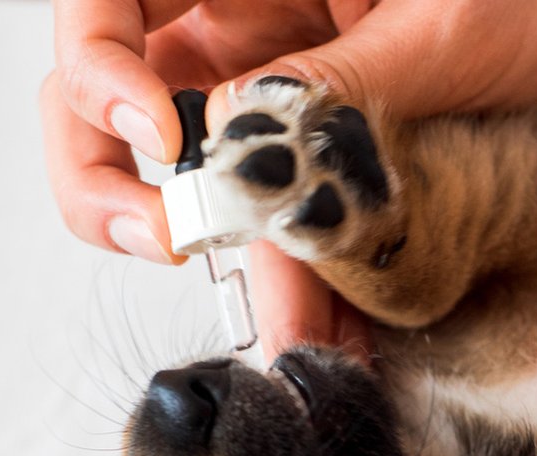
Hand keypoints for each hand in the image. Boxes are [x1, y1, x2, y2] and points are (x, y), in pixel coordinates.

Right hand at [42, 0, 536, 351]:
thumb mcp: (445, 27)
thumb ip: (335, 94)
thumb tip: (232, 173)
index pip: (99, 3)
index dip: (91, 71)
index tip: (159, 136)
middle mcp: (243, 14)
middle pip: (110, 104)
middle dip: (125, 191)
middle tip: (179, 252)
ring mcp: (284, 80)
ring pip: (207, 181)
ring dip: (237, 265)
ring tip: (294, 341)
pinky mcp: (338, 143)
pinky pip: (293, 216)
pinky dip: (306, 277)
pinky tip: (340, 339)